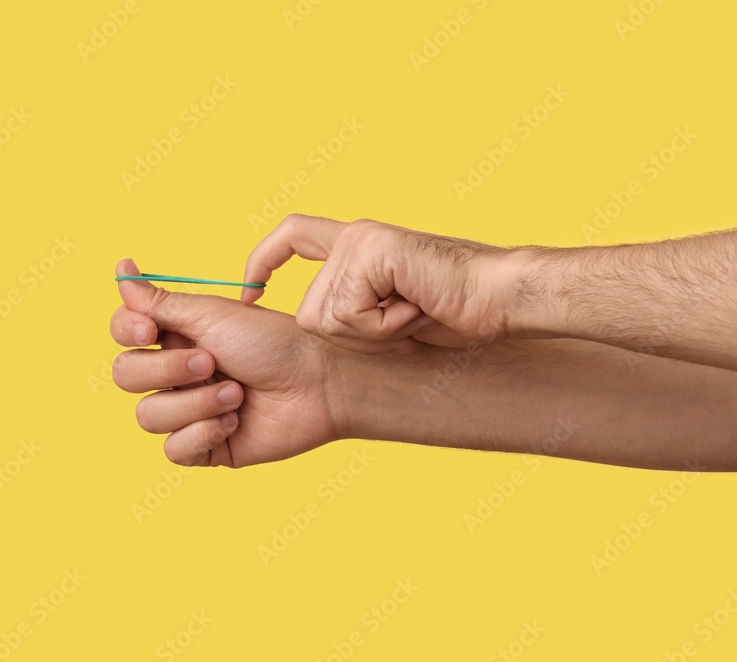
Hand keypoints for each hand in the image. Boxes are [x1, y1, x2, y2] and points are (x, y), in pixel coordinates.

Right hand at [111, 259, 348, 466]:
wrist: (320, 382)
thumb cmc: (274, 341)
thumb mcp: (213, 314)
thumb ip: (160, 301)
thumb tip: (121, 268)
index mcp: (177, 335)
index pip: (124, 334)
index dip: (127, 331)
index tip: (151, 329)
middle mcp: (178, 373)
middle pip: (126, 376)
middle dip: (166, 370)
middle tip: (211, 362)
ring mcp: (190, 411)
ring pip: (148, 417)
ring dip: (193, 403)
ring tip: (236, 394)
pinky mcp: (207, 446)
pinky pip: (173, 449)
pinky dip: (201, 433)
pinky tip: (234, 422)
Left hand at [241, 214, 517, 351]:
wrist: (500, 296)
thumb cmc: (456, 310)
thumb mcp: (391, 310)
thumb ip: (354, 304)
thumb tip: (316, 323)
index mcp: (357, 245)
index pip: (290, 235)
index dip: (261, 262)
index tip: (248, 292)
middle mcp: (353, 237)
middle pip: (308, 312)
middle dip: (351, 337)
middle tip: (400, 325)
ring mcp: (361, 241)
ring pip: (325, 318)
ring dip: (371, 334)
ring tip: (411, 314)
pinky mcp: (372, 252)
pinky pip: (350, 315)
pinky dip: (383, 329)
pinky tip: (414, 311)